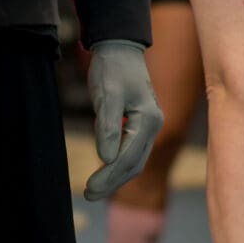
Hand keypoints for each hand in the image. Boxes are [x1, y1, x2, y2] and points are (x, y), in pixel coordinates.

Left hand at [81, 40, 162, 200]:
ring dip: (115, 177)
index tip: (89, 188)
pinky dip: (118, 165)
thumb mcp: (107, 94)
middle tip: (89, 195)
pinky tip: (104, 172)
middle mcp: (154, 125)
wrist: (120, 47)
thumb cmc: (112, 68)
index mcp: (148, 120)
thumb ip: (108, 126)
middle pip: (134, 164)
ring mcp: (149, 126)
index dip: (109, 176)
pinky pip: (131, 151)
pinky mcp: (140, 125)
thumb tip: (106, 158)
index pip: (128, 157)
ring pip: (134, 160)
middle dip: (112, 182)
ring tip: (93, 190)